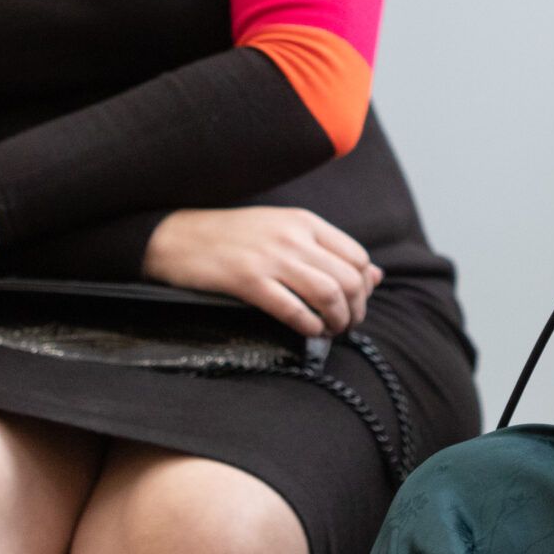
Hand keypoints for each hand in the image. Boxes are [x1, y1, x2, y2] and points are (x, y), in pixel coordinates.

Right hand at [142, 207, 382, 336]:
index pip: (357, 256)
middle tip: (347, 325)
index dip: (364, 287)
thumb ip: (328, 250)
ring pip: (328, 293)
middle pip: (348, 278)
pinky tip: (309, 332)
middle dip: (356, 309)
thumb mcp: (284, 231)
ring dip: (338, 320)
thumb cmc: (232, 236)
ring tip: (331, 331)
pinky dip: (309, 326)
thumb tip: (376, 276)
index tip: (355, 304)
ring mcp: (270, 257)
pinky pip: (293, 309)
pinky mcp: (247, 280)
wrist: (177, 236)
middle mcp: (292, 236)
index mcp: (305, 221)